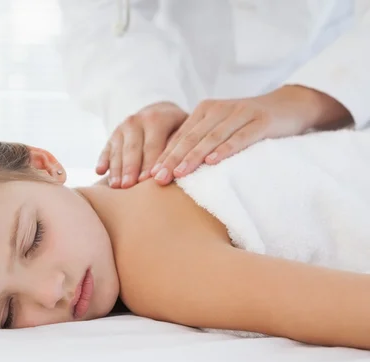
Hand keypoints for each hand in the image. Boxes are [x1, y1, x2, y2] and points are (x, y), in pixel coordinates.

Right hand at [97, 101, 186, 187]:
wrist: (158, 112)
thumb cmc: (176, 127)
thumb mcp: (184, 128)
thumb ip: (182, 144)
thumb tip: (183, 164)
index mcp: (156, 119)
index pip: (153, 145)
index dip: (151, 163)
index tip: (150, 180)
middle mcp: (136, 121)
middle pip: (133, 149)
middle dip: (130, 168)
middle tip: (129, 186)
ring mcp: (122, 128)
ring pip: (118, 150)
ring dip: (116, 169)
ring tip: (115, 186)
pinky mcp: (113, 136)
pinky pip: (106, 149)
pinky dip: (103, 160)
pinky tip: (99, 172)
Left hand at [150, 85, 352, 184]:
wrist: (289, 106)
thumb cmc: (248, 123)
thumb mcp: (220, 127)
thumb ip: (199, 140)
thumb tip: (171, 165)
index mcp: (205, 110)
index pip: (180, 136)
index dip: (165, 156)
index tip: (149, 176)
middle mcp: (219, 109)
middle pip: (191, 138)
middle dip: (172, 159)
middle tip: (158, 179)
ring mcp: (241, 113)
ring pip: (212, 138)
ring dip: (194, 157)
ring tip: (179, 174)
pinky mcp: (261, 121)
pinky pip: (240, 137)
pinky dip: (225, 149)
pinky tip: (213, 162)